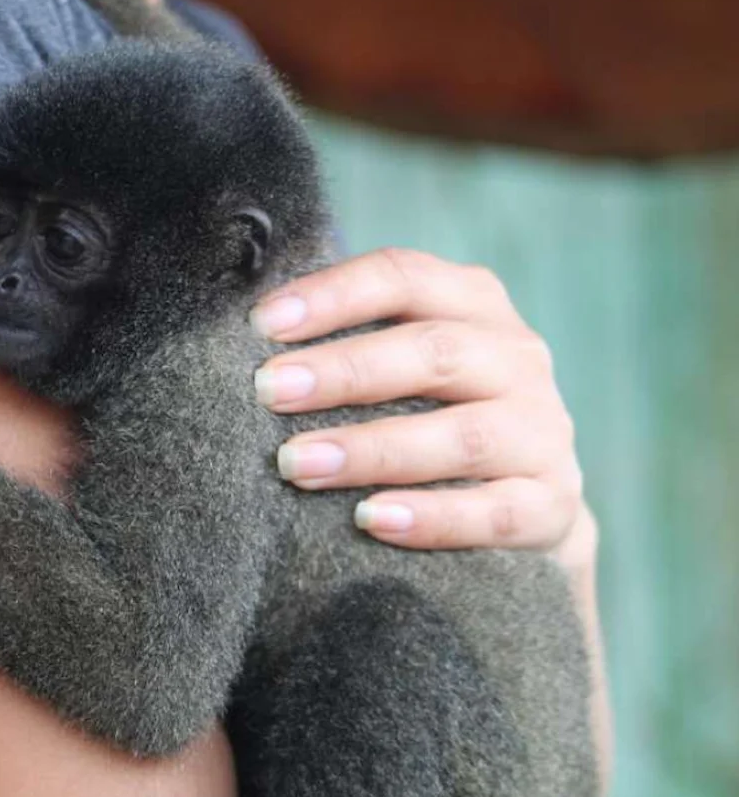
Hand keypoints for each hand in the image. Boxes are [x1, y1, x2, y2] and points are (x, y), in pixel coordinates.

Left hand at [250, 248, 588, 558]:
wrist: (524, 506)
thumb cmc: (428, 416)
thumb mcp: (398, 367)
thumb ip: (345, 343)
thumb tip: (245, 338)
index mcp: (473, 304)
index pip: (402, 277)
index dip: (332, 295)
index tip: (262, 324)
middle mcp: (517, 358)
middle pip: (432, 352)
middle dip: (343, 371)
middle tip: (268, 392)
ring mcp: (542, 432)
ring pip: (464, 435)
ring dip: (373, 449)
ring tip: (297, 465)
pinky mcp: (551, 505)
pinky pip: (495, 513)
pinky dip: (433, 518)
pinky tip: (371, 520)